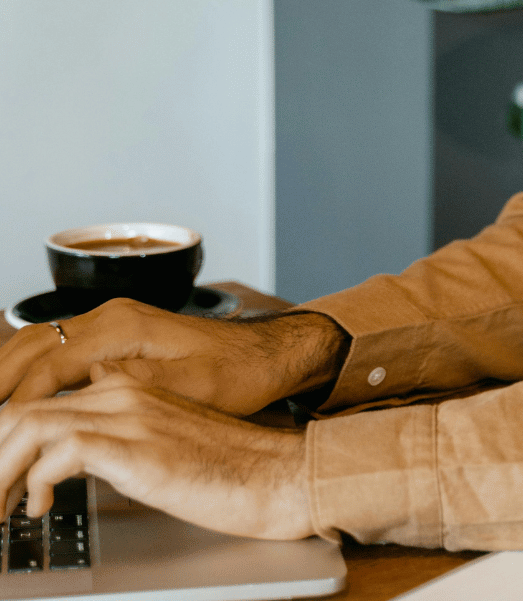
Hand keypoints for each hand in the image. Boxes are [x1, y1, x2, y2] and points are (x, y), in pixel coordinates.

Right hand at [0, 298, 346, 415]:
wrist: (267, 355)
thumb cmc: (239, 373)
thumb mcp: (195, 386)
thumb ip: (140, 383)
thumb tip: (90, 384)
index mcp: (125, 327)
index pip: (51, 364)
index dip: (20, 400)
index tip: (4, 432)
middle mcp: (111, 318)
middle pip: (30, 344)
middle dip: (0, 383)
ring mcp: (112, 324)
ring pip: (38, 343)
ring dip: (7, 375)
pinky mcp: (116, 337)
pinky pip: (57, 349)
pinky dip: (30, 372)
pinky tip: (20, 401)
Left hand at [0, 373, 312, 539]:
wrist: (279, 475)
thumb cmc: (230, 466)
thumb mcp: (167, 435)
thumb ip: (126, 426)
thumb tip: (83, 437)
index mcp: (128, 385)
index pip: (39, 397)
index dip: (5, 436)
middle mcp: (122, 390)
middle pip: (21, 408)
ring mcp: (129, 415)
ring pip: (28, 425)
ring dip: (0, 470)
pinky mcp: (136, 446)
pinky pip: (57, 452)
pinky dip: (34, 482)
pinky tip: (40, 506)